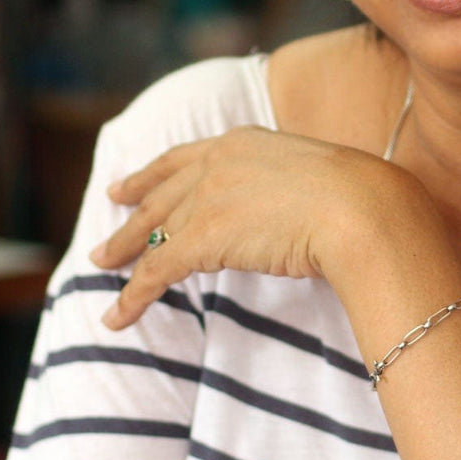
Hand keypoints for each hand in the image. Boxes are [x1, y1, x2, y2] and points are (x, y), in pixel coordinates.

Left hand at [90, 126, 391, 329]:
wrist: (360, 207)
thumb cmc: (358, 198)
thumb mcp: (317, 179)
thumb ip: (290, 188)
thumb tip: (297, 209)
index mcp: (243, 141)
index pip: (183, 158)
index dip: (151, 174)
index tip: (128, 185)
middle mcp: (217, 161)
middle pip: (159, 193)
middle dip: (129, 212)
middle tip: (107, 225)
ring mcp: (206, 197)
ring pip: (151, 231)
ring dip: (123, 252)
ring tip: (100, 268)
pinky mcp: (202, 237)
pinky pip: (155, 271)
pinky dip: (132, 297)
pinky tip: (117, 317)